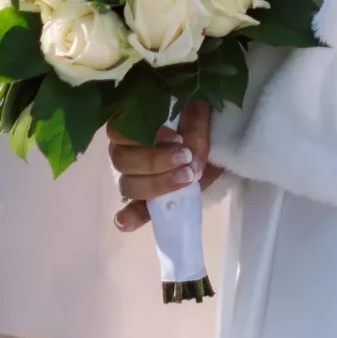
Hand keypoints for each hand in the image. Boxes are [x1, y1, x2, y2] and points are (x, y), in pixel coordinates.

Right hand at [109, 100, 216, 232]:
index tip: (174, 137)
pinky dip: (130, 216)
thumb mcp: (200, 116)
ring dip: (156, 184)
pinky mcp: (150, 200)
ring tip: (186, 176)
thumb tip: (188, 155)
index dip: (141, 136)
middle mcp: (126, 152)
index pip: (118, 131)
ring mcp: (136, 178)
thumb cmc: (200, 124)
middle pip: (122, 161)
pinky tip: (126, 221)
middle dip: (155, 161)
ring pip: (129, 184)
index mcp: (132, 126)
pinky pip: (134, 210)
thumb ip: (193, 128)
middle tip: (185, 157)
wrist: (218, 145)